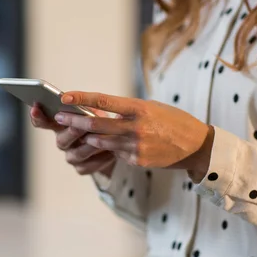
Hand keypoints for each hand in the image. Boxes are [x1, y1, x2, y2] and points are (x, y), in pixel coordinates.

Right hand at [29, 102, 116, 176]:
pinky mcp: (82, 169)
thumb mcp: (92, 111)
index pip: (42, 122)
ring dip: (89, 146)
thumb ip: (84, 108)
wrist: (115, 144)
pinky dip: (100, 159)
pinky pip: (88, 166)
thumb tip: (81, 102)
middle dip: (72, 132)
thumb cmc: (99, 123)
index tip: (36, 107)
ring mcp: (71, 157)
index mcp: (60, 125)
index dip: (37, 116)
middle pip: (61, 140)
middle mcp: (63, 141)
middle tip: (79, 124)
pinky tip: (111, 152)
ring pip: (76, 154)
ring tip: (103, 139)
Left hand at [54, 92, 213, 178]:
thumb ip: (129, 111)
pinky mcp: (138, 161)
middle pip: (96, 124)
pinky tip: (121, 145)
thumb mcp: (152, 108)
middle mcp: (136, 127)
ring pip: (103, 141)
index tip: (64, 95)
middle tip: (59, 117)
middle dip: (74, 121)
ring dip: (90, 136)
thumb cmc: (173, 121)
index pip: (104, 100)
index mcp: (139, 108)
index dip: (81, 98)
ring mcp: (136, 146)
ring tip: (83, 132)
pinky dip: (115, 148)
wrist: (197, 146)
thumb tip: (104, 112)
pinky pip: (118, 154)